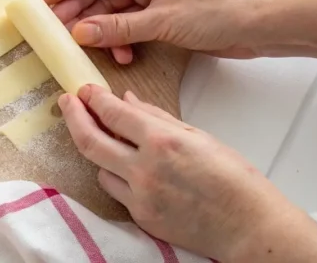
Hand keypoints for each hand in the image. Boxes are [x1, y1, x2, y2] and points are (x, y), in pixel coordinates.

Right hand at [40, 0, 271, 63]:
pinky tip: (123, 54)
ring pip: (118, 11)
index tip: (42, 0)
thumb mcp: (162, 22)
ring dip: (105, 31)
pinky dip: (125, 38)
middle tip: (56, 31)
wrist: (263, 25)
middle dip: (82, 13)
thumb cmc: (220, 12)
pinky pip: (135, 24)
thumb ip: (118, 28)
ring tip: (93, 49)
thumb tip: (81, 32)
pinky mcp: (169, 14)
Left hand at [59, 86, 316, 262]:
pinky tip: (129, 169)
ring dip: (98, 150)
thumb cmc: (235, 181)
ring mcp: (140, 196)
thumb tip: (128, 100)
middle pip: (90, 139)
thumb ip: (157, 118)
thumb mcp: (198, 136)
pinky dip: (118, 177)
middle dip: (73, 116)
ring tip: (105, 137)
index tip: (84, 90)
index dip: (93, 98)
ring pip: (100, 168)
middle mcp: (145, 169)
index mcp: (163, 141)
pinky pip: (117, 192)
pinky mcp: (141, 217)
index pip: (113, 112)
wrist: (249, 226)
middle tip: (67, 103)